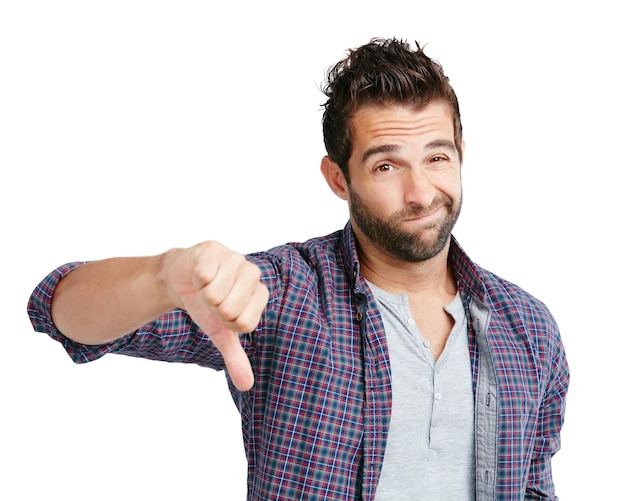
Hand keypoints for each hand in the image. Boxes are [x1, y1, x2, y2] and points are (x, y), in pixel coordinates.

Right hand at [162, 241, 268, 390]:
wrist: (181, 280)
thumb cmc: (206, 306)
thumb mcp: (221, 333)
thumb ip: (236, 358)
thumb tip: (247, 386)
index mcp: (260, 295)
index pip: (244, 323)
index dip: (226, 323)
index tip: (221, 314)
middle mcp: (253, 274)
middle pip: (229, 308)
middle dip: (213, 308)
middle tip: (211, 298)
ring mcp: (235, 259)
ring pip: (216, 292)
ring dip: (202, 293)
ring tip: (204, 286)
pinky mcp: (215, 249)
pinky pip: (204, 275)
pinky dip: (194, 279)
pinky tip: (198, 274)